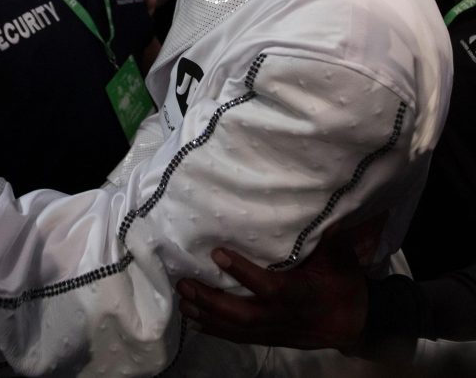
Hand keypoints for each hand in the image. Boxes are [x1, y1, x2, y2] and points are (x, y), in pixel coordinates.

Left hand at [175, 222, 379, 351]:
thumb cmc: (345, 282)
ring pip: (239, 329)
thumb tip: (323, 200)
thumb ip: (327, 235)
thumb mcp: (340, 257)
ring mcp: (278, 331)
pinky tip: (193, 321)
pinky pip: (241, 338)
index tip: (217, 253)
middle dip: (213, 301)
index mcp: (305, 294)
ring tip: (182, 300)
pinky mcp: (272, 339)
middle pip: (247, 315)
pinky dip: (216, 330)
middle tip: (185, 284)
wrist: (357, 323)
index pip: (272, 287)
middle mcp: (288, 317)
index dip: (244, 273)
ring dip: (208, 316)